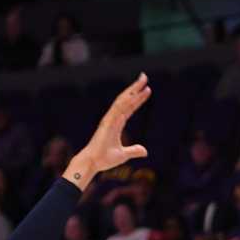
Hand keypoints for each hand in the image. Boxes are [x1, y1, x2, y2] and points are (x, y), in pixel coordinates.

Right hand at [66, 75, 151, 189]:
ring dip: (132, 92)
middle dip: (135, 88)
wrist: (92, 163)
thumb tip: (145, 151)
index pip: (130, 107)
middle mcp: (113, 119)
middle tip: (144, 76)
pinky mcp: (106, 126)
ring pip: (122, 103)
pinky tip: (133, 98)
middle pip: (126, 100)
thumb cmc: (104, 158)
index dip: (139, 98)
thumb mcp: (124, 154)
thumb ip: (134, 150)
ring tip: (142, 82)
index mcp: (117, 123)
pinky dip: (125, 106)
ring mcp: (109, 121)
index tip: (147, 89)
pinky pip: (116, 113)